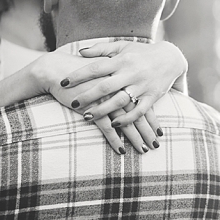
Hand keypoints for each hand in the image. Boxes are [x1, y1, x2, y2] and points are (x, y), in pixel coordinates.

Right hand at [32, 52, 160, 153]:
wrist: (59, 69)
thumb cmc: (82, 70)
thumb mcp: (104, 69)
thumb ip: (117, 78)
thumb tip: (128, 90)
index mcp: (124, 80)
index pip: (142, 102)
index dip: (152, 118)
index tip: (160, 131)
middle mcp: (118, 90)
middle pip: (138, 114)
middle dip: (148, 131)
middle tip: (156, 145)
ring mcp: (106, 99)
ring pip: (126, 122)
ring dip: (136, 138)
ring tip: (144, 150)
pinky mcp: (93, 108)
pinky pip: (107, 127)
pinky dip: (115, 140)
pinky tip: (122, 150)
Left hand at [61, 40, 186, 125]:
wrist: (171, 58)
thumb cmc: (141, 52)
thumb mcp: (122, 47)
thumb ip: (101, 49)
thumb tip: (80, 51)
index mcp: (121, 60)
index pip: (96, 67)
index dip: (79, 75)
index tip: (64, 81)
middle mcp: (130, 73)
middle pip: (105, 86)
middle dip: (87, 96)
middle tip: (72, 103)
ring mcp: (142, 86)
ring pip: (120, 101)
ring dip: (103, 110)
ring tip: (86, 117)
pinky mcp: (152, 97)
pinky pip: (139, 111)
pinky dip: (127, 119)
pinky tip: (114, 125)